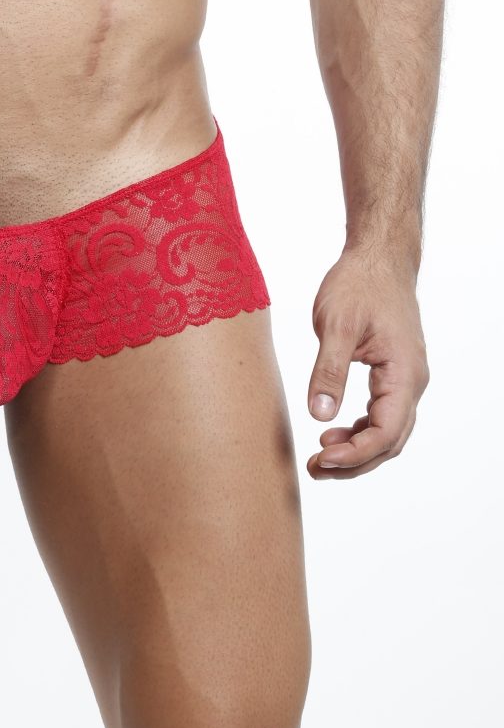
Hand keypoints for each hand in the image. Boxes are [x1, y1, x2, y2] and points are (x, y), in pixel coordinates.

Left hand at [306, 247, 428, 478]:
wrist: (378, 259)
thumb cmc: (359, 284)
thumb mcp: (336, 325)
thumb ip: (329, 371)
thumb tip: (319, 415)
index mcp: (404, 374)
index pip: (385, 432)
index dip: (354, 454)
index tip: (321, 459)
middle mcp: (412, 382)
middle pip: (389, 441)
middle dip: (354, 461)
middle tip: (315, 469)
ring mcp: (405, 379)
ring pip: (387, 431)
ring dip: (356, 449)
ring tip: (320, 457)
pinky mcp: (393, 373)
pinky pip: (382, 413)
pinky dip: (360, 429)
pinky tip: (333, 430)